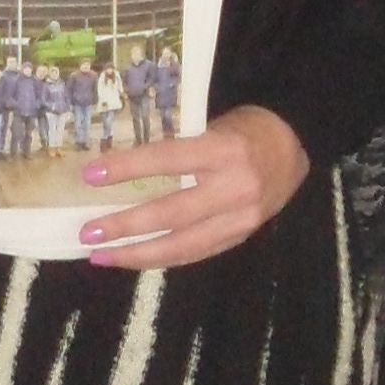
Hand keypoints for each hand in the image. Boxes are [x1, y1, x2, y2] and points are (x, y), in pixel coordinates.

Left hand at [79, 106, 306, 271]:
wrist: (296, 147)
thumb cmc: (246, 128)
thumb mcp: (213, 126)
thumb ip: (177, 148)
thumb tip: (121, 167)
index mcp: (224, 150)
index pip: (167, 160)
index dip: (128, 169)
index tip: (90, 175)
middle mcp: (234, 188)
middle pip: (171, 213)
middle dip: (125, 226)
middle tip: (88, 233)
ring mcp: (241, 218)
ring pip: (182, 245)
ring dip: (138, 254)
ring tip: (102, 257)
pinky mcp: (242, 237)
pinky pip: (197, 253)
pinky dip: (164, 258)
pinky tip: (135, 259)